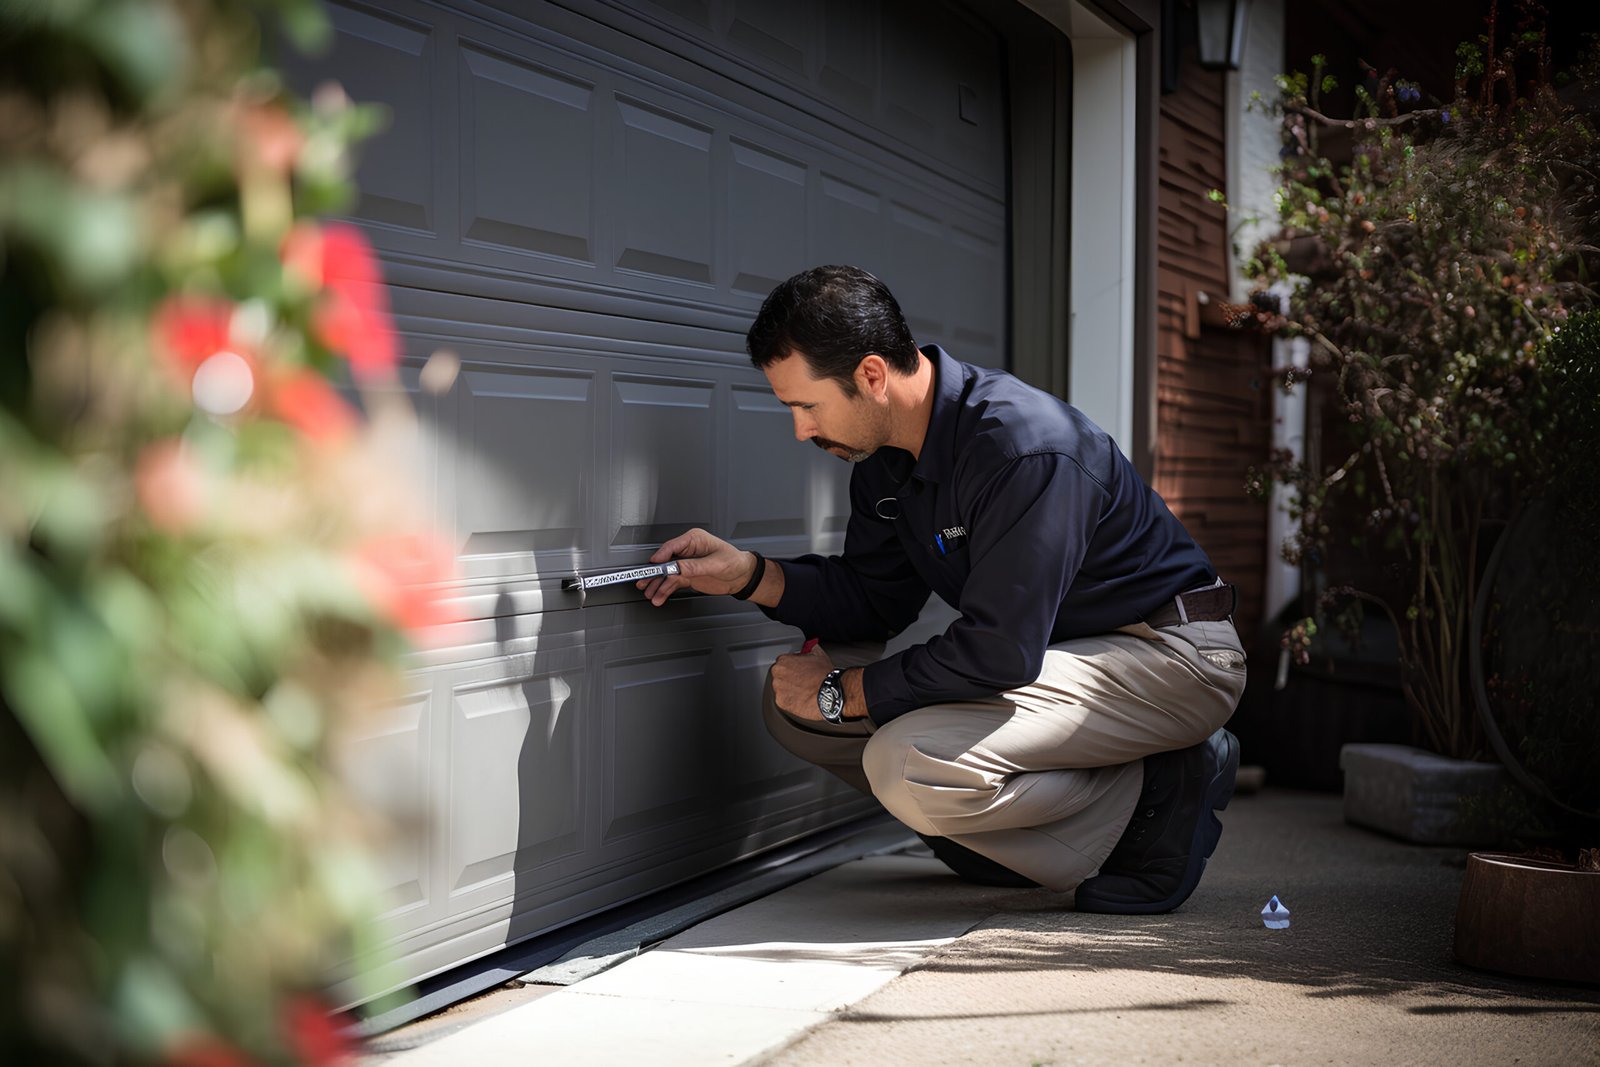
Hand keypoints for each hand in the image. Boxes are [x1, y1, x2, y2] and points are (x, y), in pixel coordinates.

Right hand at [638, 527, 758, 605]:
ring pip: (666, 574)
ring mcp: (686, 564)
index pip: (672, 546)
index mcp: (694, 540)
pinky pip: (672, 583)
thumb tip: (677, 567)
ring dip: (657, 585)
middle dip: (654, 573)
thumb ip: (695, 566)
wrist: (743, 576)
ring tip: (650, 594)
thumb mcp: (716, 563)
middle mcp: (687, 551)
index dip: (661, 557)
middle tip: (644, 582)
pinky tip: (659, 597)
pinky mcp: (687, 575)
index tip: (653, 565)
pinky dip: (665, 590)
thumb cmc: (735, 562)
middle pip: (665, 561)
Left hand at [770, 644, 834, 721]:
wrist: (829, 693)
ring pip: (781, 689)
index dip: (794, 667)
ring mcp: (778, 688)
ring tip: (803, 691)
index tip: (800, 671)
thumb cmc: (824, 675)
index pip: (784, 663)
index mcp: (784, 660)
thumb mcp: (819, 655)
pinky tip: (801, 699)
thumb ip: (811, 649)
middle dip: (789, 679)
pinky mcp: (781, 702)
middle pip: (780, 676)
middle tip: (802, 682)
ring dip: (789, 690)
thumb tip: (812, 647)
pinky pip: (783, 701)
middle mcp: (778, 674)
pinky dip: (791, 701)